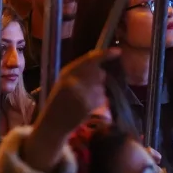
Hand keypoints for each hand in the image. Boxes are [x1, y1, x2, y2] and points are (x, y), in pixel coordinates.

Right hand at [22, 48, 117, 171]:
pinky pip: (102, 98)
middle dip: (98, 78)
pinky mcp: (89, 104)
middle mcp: (75, 79)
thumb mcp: (64, 80)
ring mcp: (83, 92)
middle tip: (87, 86)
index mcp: (67, 71)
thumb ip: (79, 71)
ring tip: (84, 98)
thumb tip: (99, 65)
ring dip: (98, 91)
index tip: (118, 51)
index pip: (90, 59)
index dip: (105, 54)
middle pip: (99, 73)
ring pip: (102, 86)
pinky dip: (98, 101)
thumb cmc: (59, 100)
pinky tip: (87, 105)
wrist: (54, 121)